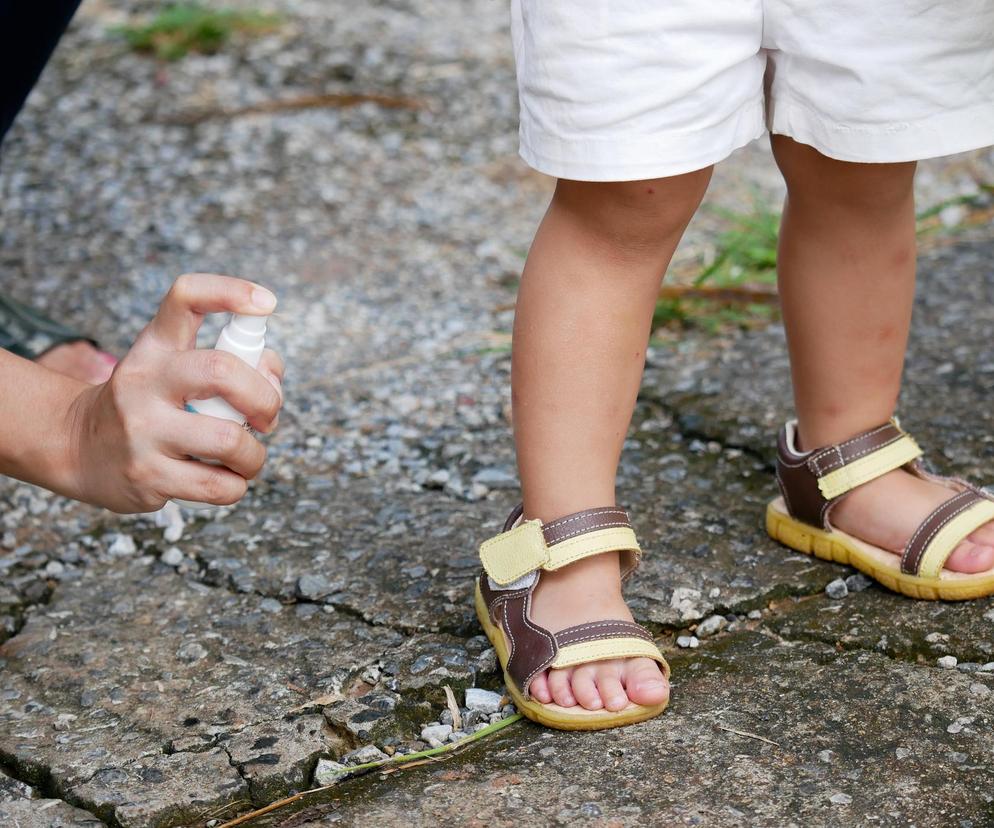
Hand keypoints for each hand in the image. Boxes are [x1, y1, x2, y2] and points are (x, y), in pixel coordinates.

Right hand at [64, 273, 283, 512]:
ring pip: (228, 440)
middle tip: (268, 417)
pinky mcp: (148, 476)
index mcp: (155, 347)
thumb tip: (272, 376)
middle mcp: (145, 382)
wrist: (78, 448)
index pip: (186, 298)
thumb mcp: (172, 369)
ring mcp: (142, 430)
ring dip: (255, 454)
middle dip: (265, 398)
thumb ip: (230, 361)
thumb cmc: (147, 405)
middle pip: (221, 370)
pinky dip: (236, 485)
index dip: (231, 291)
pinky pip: (218, 485)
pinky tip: (224, 478)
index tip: (266, 302)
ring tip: (247, 457)